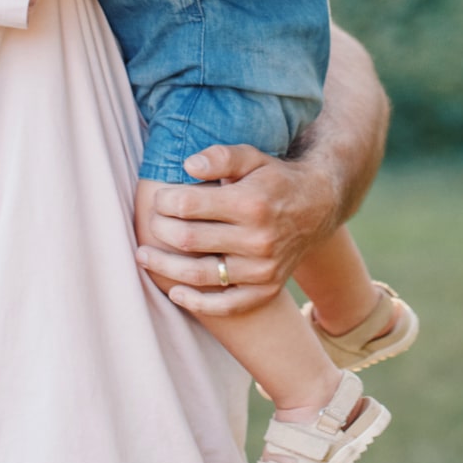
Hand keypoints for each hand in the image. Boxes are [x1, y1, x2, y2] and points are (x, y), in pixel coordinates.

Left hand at [136, 144, 340, 316]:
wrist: (318, 206)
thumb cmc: (274, 179)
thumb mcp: (252, 157)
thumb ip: (220, 156)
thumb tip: (187, 165)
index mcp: (250, 203)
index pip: (188, 206)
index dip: (164, 202)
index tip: (158, 198)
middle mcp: (258, 239)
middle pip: (189, 240)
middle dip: (160, 231)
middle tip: (149, 224)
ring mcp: (262, 268)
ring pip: (201, 275)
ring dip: (165, 267)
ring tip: (144, 255)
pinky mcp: (266, 289)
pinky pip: (227, 305)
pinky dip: (198, 303)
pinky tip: (175, 292)